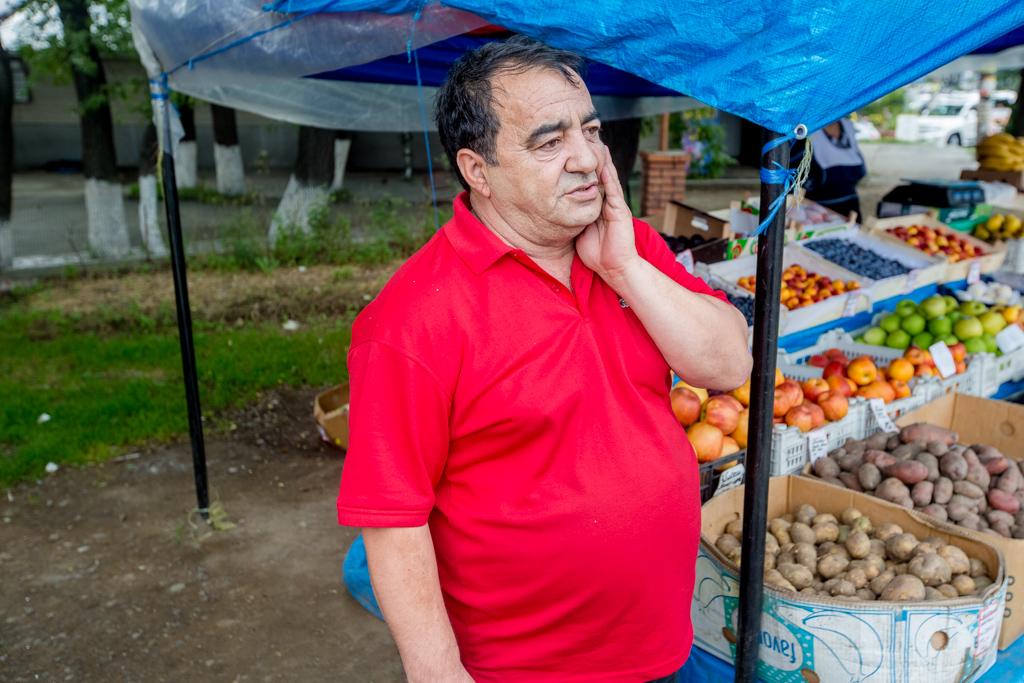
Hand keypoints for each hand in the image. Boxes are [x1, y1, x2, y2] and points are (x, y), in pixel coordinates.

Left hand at [575, 146, 639, 282]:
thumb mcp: (579, 232)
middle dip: (595, 161)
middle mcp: (607, 204)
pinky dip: (609, 176)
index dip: (584, 171)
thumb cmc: (596, 254)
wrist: (613, 268)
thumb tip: (557, 213)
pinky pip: (613, 190)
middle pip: (600, 178)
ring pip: (608, 179)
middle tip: (588, 142)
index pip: (590, 185)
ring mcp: (614, 206)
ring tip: (599, 145)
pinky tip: (605, 164)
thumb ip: (573, 220)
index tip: (574, 157)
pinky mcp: (620, 211)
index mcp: (597, 208)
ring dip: (604, 163)